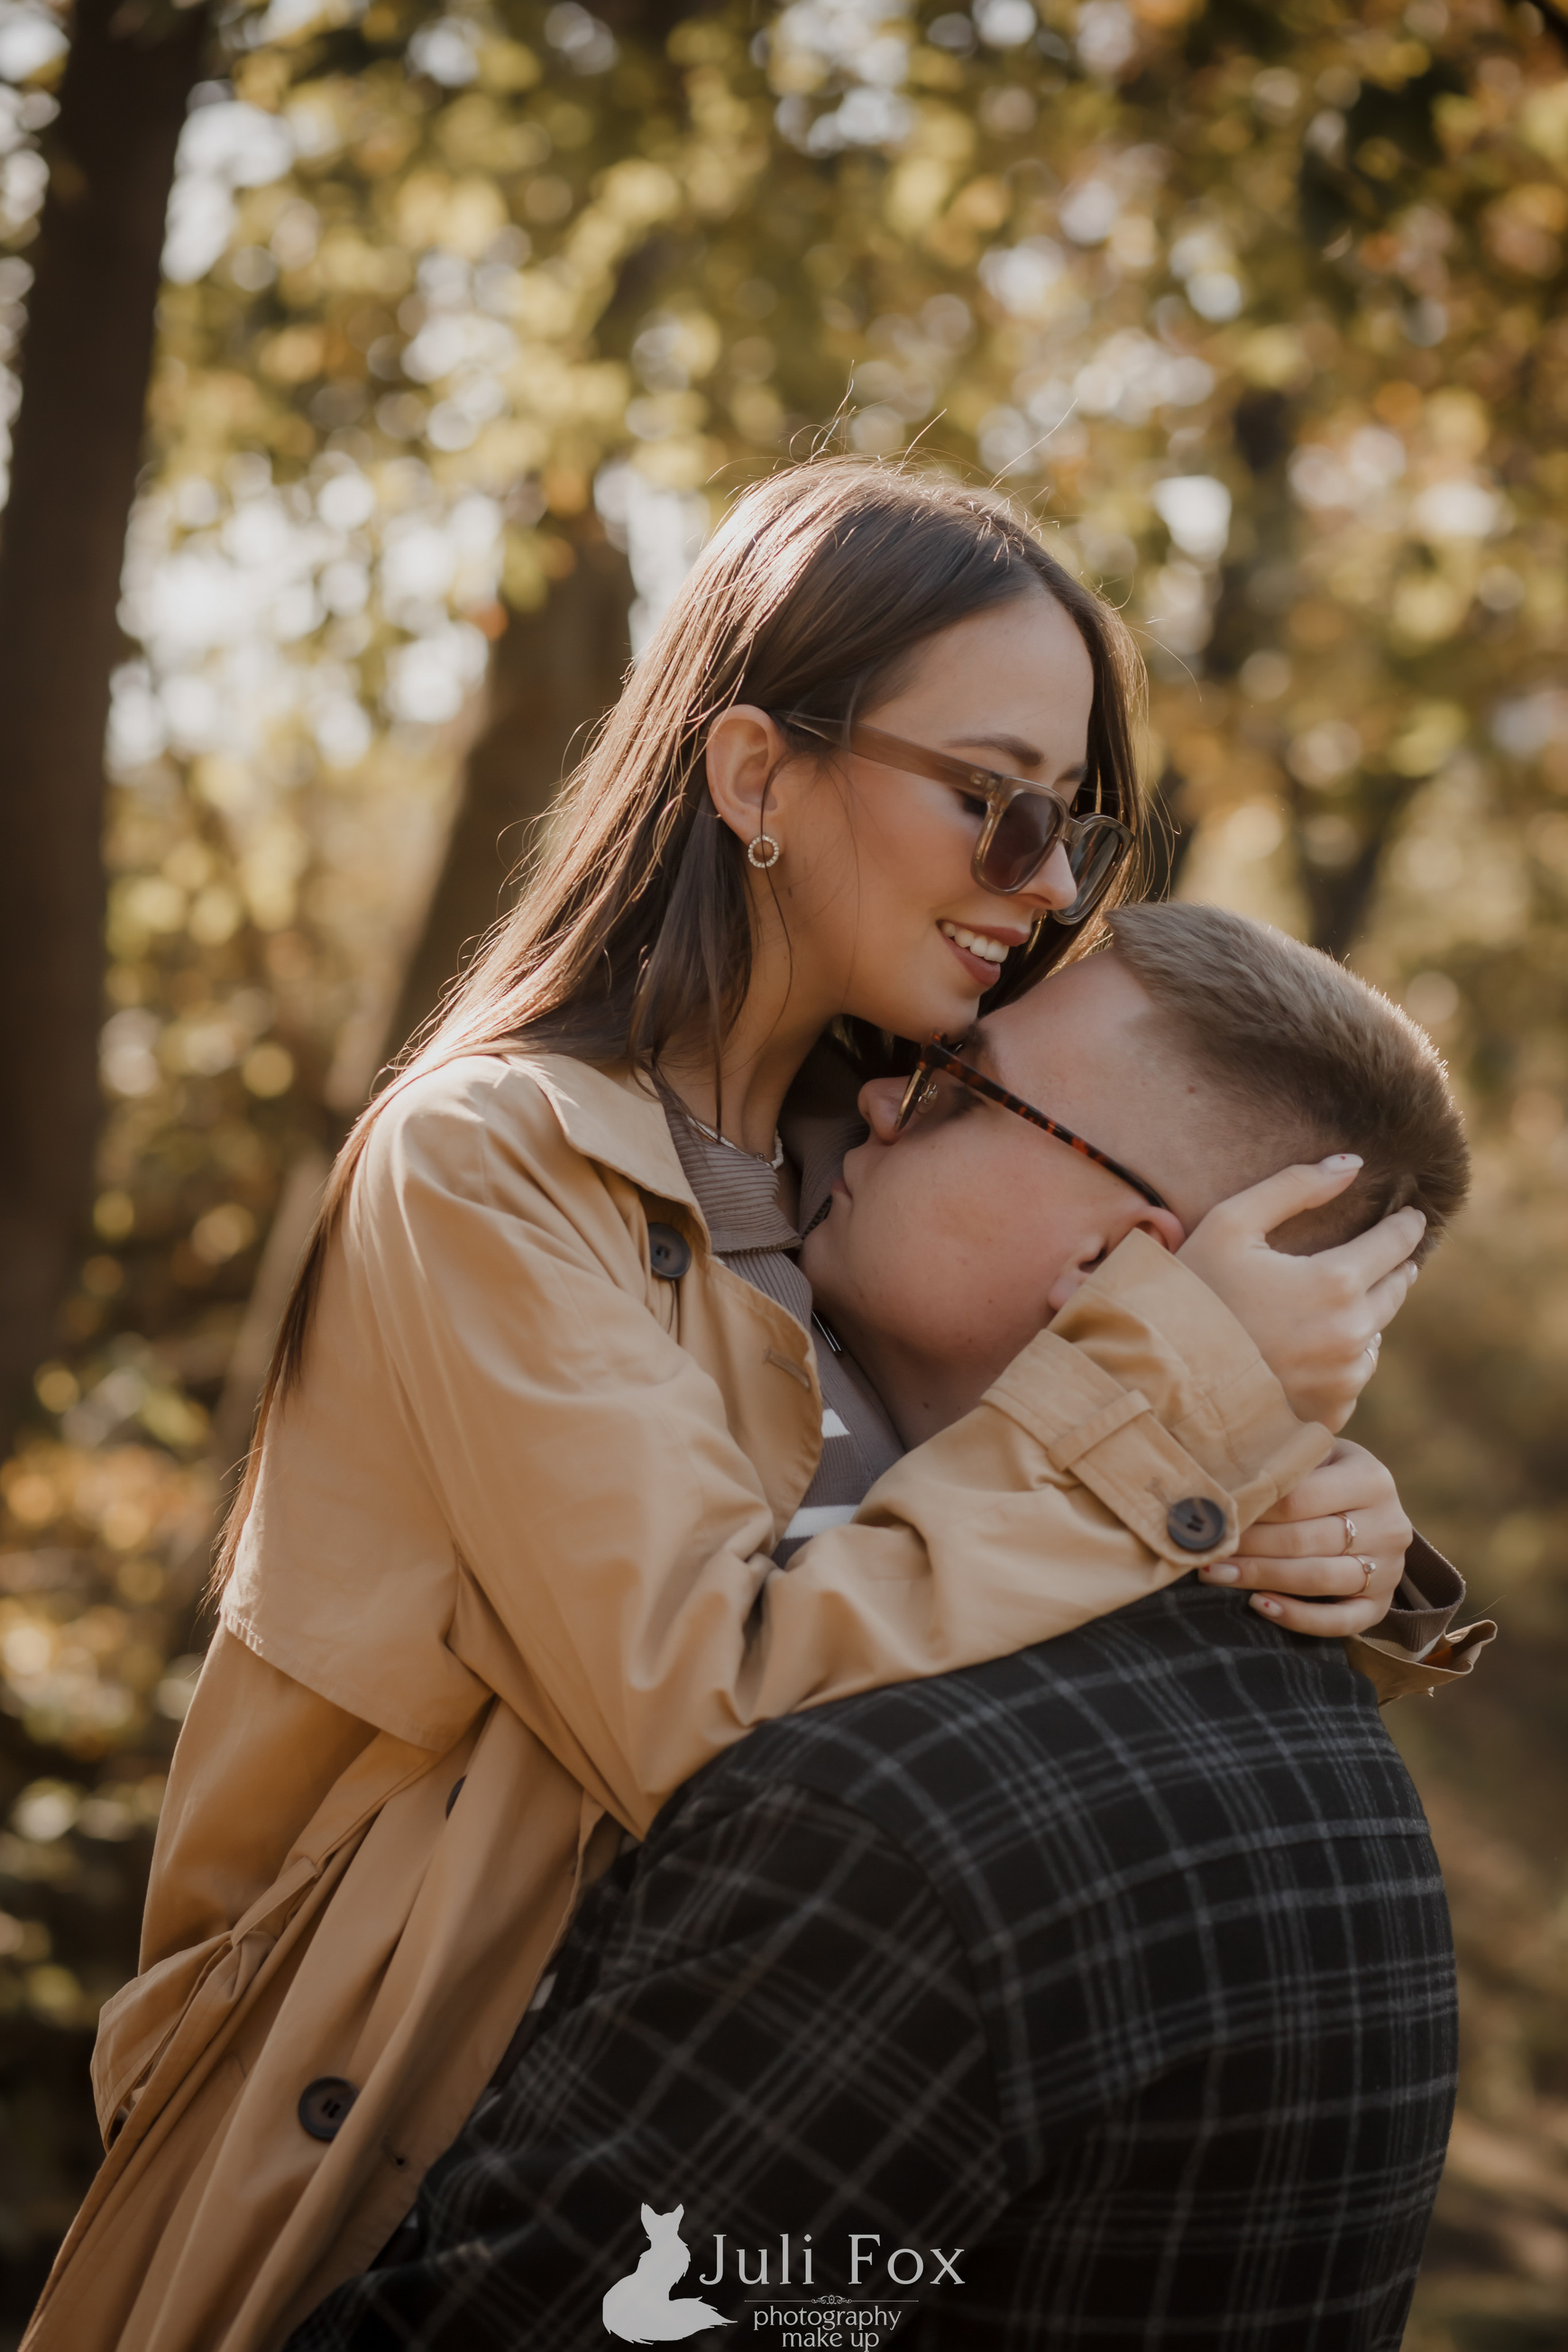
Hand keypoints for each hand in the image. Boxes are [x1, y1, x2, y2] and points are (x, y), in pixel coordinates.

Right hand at [1176, 1156, 1423, 1430]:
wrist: (1161, 1380)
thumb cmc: (1192, 1293)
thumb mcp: (1230, 1224)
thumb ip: (1293, 1187)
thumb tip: (1352, 1165)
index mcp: (1335, 1283)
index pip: (1396, 1244)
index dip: (1405, 1225)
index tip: (1411, 1216)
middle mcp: (1351, 1334)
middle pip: (1395, 1289)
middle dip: (1394, 1267)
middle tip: (1390, 1253)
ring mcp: (1343, 1379)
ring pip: (1374, 1334)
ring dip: (1365, 1315)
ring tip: (1338, 1302)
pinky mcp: (1330, 1411)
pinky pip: (1350, 1375)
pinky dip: (1340, 1358)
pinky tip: (1310, 1348)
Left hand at [1197, 1438, 1410, 1636]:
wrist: (1373, 1513)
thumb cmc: (1327, 1476)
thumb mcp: (1317, 1454)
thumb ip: (1286, 1455)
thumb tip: (1220, 1469)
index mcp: (1372, 1479)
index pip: (1301, 1498)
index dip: (1255, 1509)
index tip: (1214, 1513)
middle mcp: (1388, 1525)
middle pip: (1305, 1540)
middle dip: (1249, 1546)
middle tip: (1205, 1547)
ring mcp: (1389, 1570)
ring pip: (1319, 1579)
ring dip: (1261, 1577)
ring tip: (1215, 1573)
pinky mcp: (1380, 1606)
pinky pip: (1340, 1622)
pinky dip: (1298, 1618)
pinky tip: (1258, 1605)